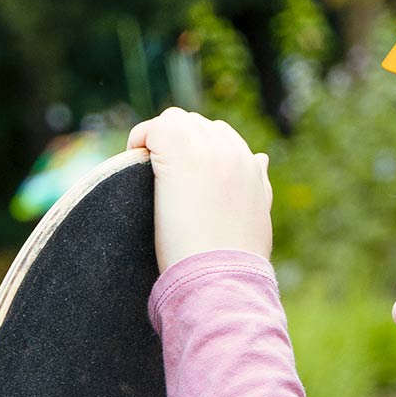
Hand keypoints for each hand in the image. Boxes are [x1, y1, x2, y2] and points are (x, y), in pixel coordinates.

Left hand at [126, 107, 272, 273]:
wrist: (220, 275)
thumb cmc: (236, 259)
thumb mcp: (256, 218)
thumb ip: (258, 185)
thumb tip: (260, 158)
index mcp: (250, 166)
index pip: (220, 137)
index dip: (196, 153)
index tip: (182, 181)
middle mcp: (232, 150)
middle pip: (196, 124)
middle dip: (176, 144)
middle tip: (161, 179)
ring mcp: (205, 148)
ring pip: (174, 121)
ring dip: (159, 141)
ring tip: (148, 173)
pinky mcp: (177, 150)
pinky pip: (151, 129)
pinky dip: (140, 141)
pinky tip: (135, 166)